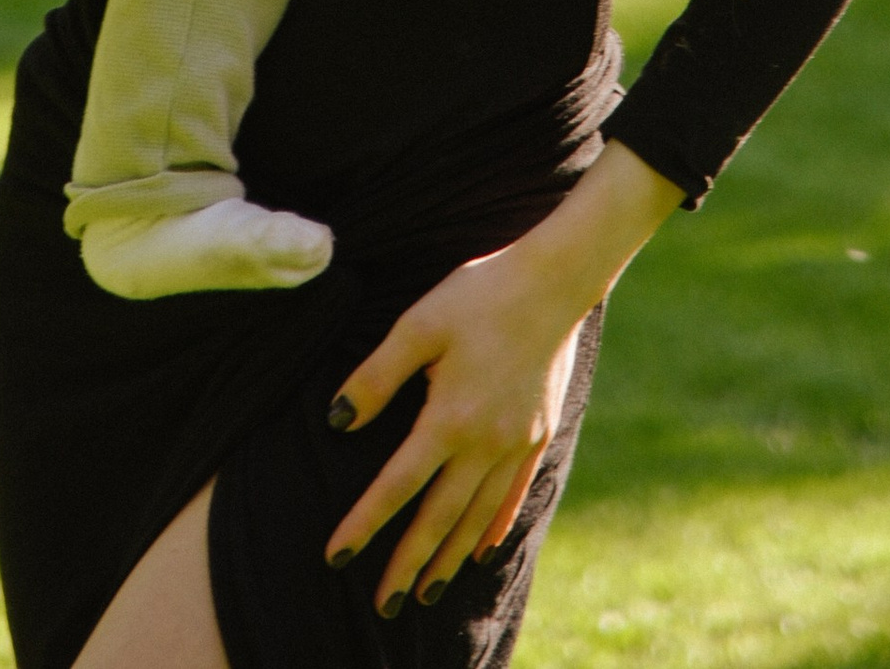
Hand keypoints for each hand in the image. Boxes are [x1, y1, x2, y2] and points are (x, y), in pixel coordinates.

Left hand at [325, 145, 681, 608]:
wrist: (553, 282)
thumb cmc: (478, 294)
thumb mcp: (418, 324)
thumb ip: (376, 376)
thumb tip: (337, 420)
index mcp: (449, 418)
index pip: (397, 486)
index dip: (365, 523)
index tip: (336, 556)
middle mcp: (485, 443)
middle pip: (439, 519)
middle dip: (408, 564)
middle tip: (384, 606)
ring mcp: (516, 444)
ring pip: (476, 518)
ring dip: (449, 558)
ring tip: (426, 592)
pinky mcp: (538, 437)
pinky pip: (512, 498)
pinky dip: (493, 529)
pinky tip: (482, 550)